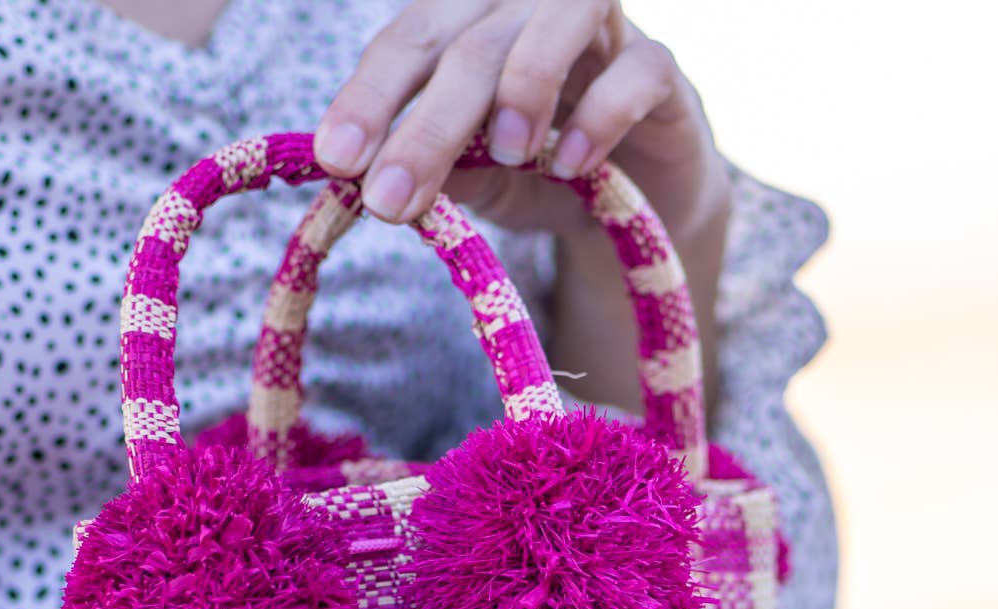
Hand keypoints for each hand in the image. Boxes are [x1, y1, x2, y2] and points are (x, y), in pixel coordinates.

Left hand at [313, 0, 731, 245]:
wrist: (639, 197)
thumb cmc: (539, 172)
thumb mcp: (476, 179)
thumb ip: (438, 170)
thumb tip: (373, 180)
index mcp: (467, 23)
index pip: (409, 41)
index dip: (369, 96)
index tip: (336, 160)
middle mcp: (527, 8)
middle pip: (470, 43)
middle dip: (426, 126)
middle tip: (390, 200)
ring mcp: (600, 30)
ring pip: (555, 22)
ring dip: (523, 87)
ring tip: (507, 155)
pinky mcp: (661, 67)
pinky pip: (637, 70)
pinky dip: (600, 116)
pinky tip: (570, 165)